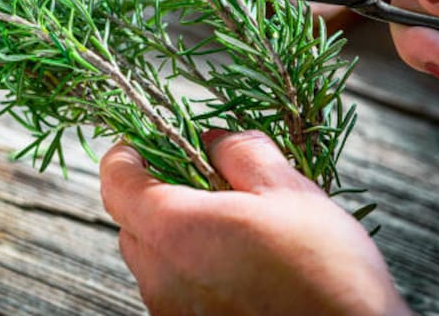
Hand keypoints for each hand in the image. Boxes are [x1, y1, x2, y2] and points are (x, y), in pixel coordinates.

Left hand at [100, 130, 409, 315]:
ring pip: (153, 257)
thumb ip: (240, 152)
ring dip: (178, 233)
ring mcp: (169, 310)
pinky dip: (191, 268)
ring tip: (232, 226)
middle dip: (158, 193)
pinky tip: (239, 265)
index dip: (129, 152)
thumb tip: (213, 139)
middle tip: (205, 182)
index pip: (114, 179)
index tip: (152, 141)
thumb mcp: (288, 191)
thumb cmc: (324, 273)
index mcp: (172, 229)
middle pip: (131, 220)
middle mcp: (158, 276)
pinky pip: (173, 288)